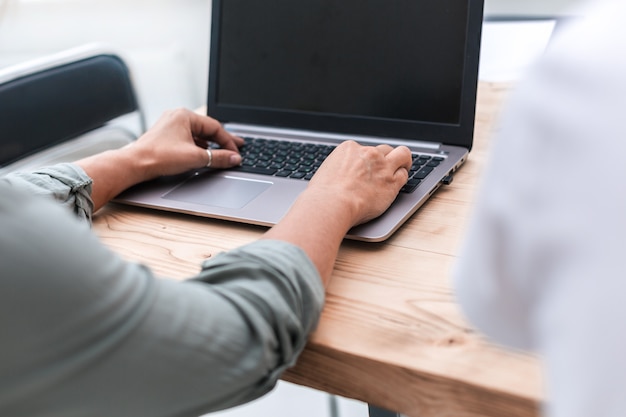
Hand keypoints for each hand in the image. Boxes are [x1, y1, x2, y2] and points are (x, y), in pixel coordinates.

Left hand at [76, 108, 243, 210]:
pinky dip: (199, 146)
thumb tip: (234, 158)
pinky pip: (188, 138)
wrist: (135, 164)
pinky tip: (204, 154)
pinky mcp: (165, 136)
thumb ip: (218, 158)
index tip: (236, 153)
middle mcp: (177, 117)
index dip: (228, 141)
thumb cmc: (159, 156)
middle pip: (207, 129)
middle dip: (222, 141)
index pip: (215, 127)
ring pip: (197, 134)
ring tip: (223, 152)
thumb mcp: (195, 157)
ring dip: (210, 145)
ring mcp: (170, 125)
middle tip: (237, 146)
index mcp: (185, 115)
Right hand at [308, 140, 411, 225]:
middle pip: (385, 149)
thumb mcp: (326, 172)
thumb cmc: (323, 194)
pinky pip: (404, 175)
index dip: (367, 160)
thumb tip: (340, 175)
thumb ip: (338, 169)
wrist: (332, 204)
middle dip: (386, 157)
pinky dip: (402, 178)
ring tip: (402, 168)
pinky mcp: (391, 182)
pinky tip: (399, 183)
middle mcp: (368, 153)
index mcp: (349, 148)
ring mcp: (382, 166)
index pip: (364, 149)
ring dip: (403, 161)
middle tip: (386, 167)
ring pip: (402, 154)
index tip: (366, 168)